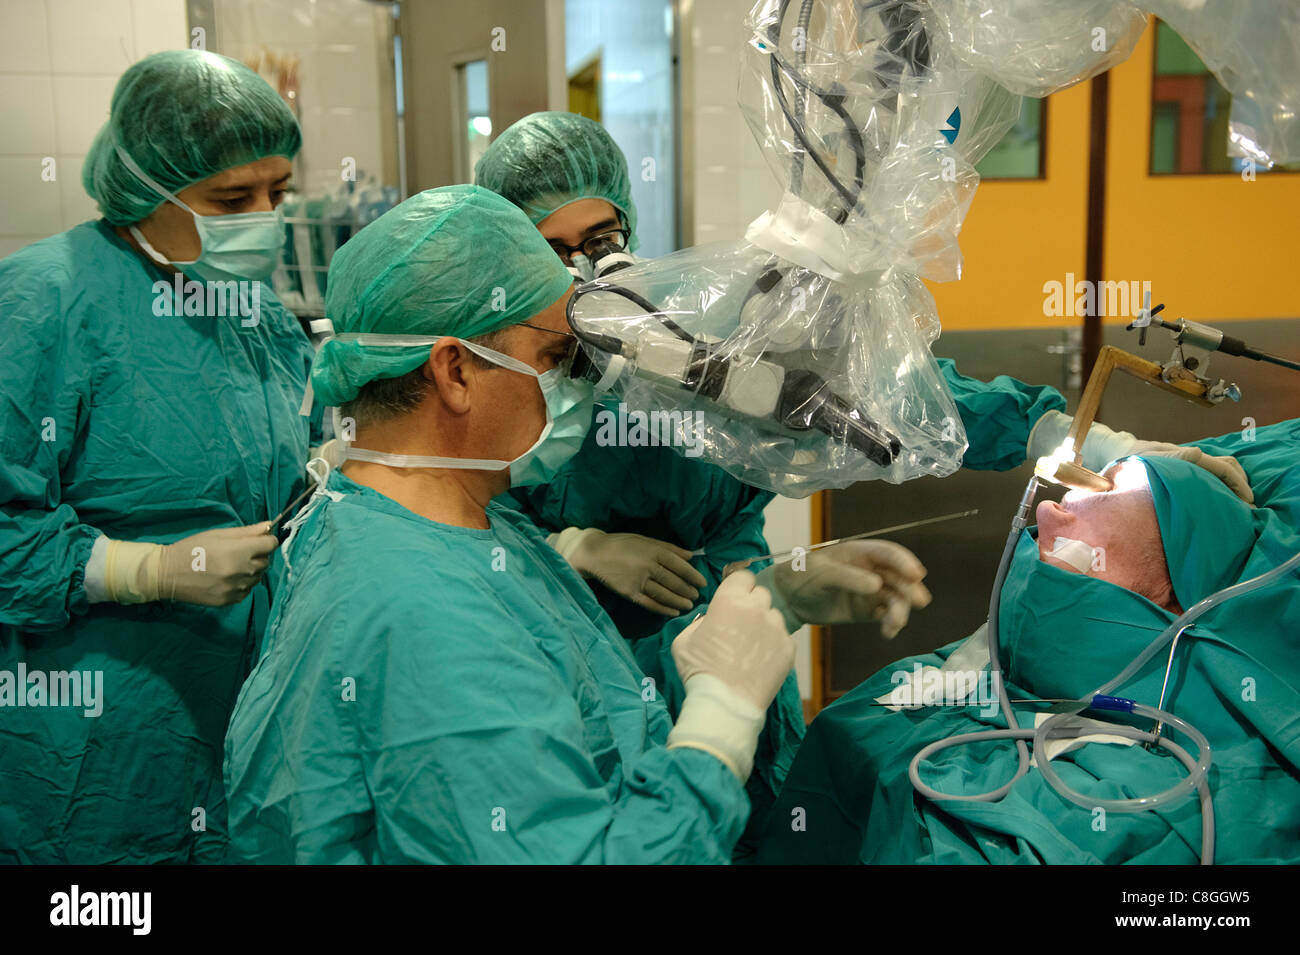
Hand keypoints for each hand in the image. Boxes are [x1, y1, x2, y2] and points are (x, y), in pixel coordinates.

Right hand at [160, 523, 277, 605]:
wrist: (167, 574)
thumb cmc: (192, 549)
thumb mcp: (218, 534)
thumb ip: (246, 531)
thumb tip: (268, 527)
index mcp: (238, 551)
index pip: (270, 545)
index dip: (267, 540)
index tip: (260, 540)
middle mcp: (241, 572)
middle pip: (265, 562)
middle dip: (258, 555)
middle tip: (239, 552)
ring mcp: (236, 588)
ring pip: (257, 577)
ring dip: (250, 571)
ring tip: (230, 566)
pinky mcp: (229, 601)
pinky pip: (247, 590)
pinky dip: (242, 584)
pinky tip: (226, 578)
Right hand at [555, 527, 707, 615]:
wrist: (594, 553)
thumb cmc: (622, 544)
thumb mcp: (645, 540)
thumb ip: (669, 547)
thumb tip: (691, 555)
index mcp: (654, 551)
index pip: (679, 565)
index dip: (693, 575)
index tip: (702, 582)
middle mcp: (648, 566)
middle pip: (674, 581)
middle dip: (688, 590)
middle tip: (697, 595)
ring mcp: (638, 580)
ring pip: (664, 594)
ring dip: (679, 601)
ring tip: (689, 605)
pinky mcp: (629, 592)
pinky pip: (650, 603)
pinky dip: (663, 609)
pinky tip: (673, 612)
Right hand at [670, 570, 794, 709]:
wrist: (725, 704)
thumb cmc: (699, 672)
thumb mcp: (683, 641)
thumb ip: (698, 623)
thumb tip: (710, 620)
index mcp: (729, 600)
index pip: (743, 576)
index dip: (738, 586)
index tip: (734, 599)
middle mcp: (756, 608)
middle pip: (761, 594)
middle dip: (752, 605)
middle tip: (740, 625)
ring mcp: (776, 628)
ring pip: (773, 617)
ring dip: (764, 625)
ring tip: (750, 648)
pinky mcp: (788, 648)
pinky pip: (782, 639)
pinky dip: (773, 646)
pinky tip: (760, 662)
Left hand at [765, 539, 930, 636]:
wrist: (787, 599)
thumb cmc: (802, 576)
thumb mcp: (822, 573)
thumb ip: (848, 578)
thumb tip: (877, 585)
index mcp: (860, 552)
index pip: (889, 554)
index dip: (905, 562)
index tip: (917, 574)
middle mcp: (871, 570)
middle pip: (899, 578)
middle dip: (910, 589)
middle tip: (919, 601)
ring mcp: (870, 591)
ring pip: (895, 599)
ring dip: (901, 611)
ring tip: (894, 625)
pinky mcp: (866, 610)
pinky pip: (885, 616)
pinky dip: (891, 624)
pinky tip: (888, 632)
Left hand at [1128, 441, 1253, 503]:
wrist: (1118, 451)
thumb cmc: (1130, 459)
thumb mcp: (1148, 459)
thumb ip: (1171, 457)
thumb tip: (1196, 453)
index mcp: (1188, 456)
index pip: (1223, 468)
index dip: (1238, 484)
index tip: (1247, 502)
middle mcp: (1193, 457)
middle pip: (1228, 466)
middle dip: (1242, 484)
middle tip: (1247, 508)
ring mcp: (1190, 462)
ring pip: (1222, 470)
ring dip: (1234, 485)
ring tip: (1239, 506)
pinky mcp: (1185, 468)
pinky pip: (1210, 475)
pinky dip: (1222, 485)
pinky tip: (1221, 500)